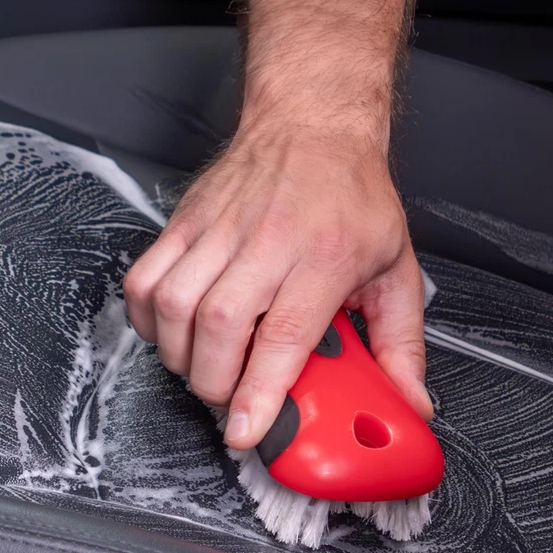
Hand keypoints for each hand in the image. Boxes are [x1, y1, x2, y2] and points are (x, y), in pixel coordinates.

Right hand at [123, 116, 432, 449]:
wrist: (312, 122)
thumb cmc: (352, 195)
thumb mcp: (396, 269)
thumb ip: (402, 345)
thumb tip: (409, 403)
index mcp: (325, 256)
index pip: (283, 335)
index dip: (260, 392)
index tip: (246, 430)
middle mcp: (267, 240)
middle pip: (218, 326)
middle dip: (215, 382)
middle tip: (232, 397)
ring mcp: (219, 229)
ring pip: (174, 304)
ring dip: (181, 355)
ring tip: (206, 367)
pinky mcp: (185, 221)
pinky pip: (144, 279)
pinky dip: (149, 319)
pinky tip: (175, 333)